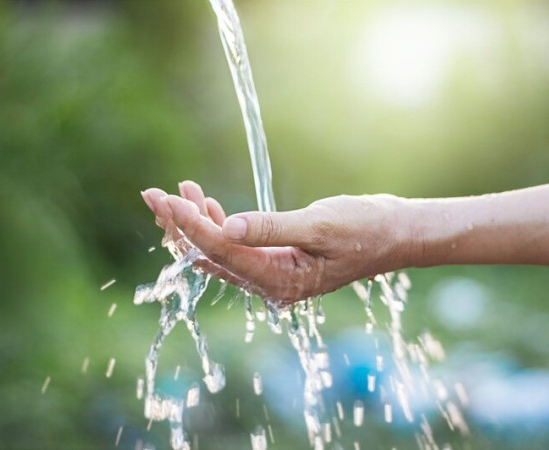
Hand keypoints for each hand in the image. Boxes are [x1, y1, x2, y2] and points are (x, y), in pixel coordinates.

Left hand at [141, 181, 411, 302]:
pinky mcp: (274, 261)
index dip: (190, 225)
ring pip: (218, 252)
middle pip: (210, 257)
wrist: (396, 234)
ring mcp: (271, 274)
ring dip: (195, 222)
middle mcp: (270, 283)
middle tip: (152, 194)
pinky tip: (204, 202)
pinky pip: (234, 247)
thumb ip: (271, 227)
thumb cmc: (367, 228)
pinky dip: (216, 224)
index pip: (221, 252)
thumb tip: (225, 227)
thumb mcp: (321, 224)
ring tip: (176, 191)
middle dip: (179, 226)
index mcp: (280, 281)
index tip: (165, 199)